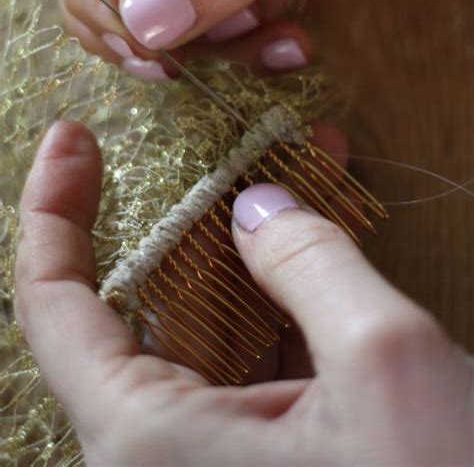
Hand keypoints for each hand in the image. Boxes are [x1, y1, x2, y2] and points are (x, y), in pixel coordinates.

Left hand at [15, 121, 472, 465]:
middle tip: (231, 141)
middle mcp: (167, 451)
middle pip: (151, 297)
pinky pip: (263, 346)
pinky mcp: (275, 447)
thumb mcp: (387, 370)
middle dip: (199, 208)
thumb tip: (259, 206)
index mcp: (150, 445)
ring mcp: (224, 448)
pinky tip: (330, 226)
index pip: (55, 304)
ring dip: (262, 237)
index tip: (71, 139)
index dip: (52, 211)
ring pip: (218, 314)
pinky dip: (294, 284)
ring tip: (304, 161)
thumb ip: (313, 266)